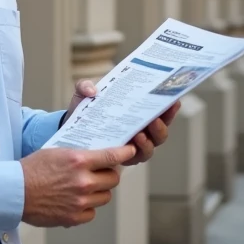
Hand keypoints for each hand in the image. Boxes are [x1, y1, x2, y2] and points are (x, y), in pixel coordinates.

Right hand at [20, 145, 135, 227]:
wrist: (14, 192)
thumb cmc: (31, 170)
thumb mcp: (56, 152)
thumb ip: (78, 156)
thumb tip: (96, 158)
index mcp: (79, 161)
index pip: (112, 156)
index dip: (125, 153)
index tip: (131, 151)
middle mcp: (83, 181)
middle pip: (113, 179)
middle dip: (109, 175)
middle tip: (101, 173)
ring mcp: (81, 201)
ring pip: (105, 197)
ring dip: (99, 192)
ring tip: (85, 188)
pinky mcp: (74, 217)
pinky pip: (92, 212)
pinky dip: (87, 207)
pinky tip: (75, 201)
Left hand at [60, 79, 180, 166]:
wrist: (69, 129)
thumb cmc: (83, 110)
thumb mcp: (83, 93)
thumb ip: (84, 86)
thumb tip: (92, 89)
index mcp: (137, 112)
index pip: (160, 110)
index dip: (169, 107)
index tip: (174, 100)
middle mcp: (141, 129)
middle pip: (161, 130)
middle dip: (162, 124)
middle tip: (156, 117)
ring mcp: (133, 145)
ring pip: (151, 146)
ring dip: (149, 141)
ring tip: (140, 134)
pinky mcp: (122, 158)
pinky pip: (135, 158)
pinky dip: (136, 151)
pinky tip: (130, 145)